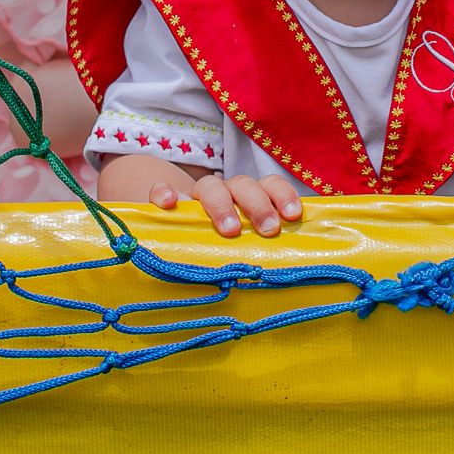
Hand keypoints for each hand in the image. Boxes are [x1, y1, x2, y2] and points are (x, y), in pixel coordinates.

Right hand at [150, 172, 303, 237]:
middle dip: (258, 205)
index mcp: (249, 196)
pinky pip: (162, 189)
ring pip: (209, 186)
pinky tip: (170, 203)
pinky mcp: (166, 201)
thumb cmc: (221, 242)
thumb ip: (263, 246)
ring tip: (230, 229)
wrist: (177, 231)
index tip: (292, 216)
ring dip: (222, 204)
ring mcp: (195, 195)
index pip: (269, 184)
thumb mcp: (245, 242)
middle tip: (269, 229)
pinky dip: (165, 193)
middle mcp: (225, 192)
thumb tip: (292, 269)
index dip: (283, 195)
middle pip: (243, 185)